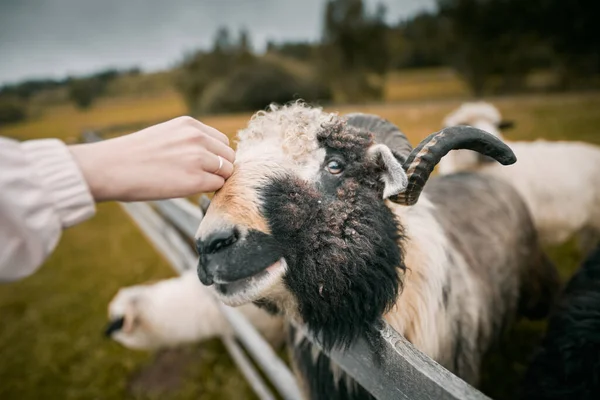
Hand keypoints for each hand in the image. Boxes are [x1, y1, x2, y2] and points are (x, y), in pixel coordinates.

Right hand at [69, 116, 234, 201]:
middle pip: (229, 156)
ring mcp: (198, 158)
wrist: (110, 168)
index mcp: (189, 125)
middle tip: (202, 179)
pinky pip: (217, 186)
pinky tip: (191, 191)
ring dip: (216, 180)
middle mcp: (197, 138)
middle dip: (220, 169)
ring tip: (195, 185)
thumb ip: (188, 141)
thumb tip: (211, 158)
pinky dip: (209, 191)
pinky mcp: (195, 180)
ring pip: (227, 172)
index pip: (222, 141)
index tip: (205, 167)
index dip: (217, 156)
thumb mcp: (165, 135)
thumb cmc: (132, 155)